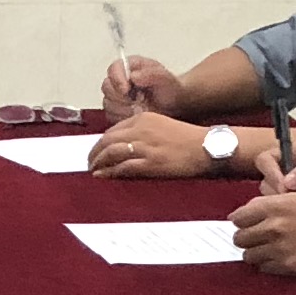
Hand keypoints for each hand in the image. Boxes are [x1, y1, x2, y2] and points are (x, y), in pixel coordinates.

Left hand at [88, 111, 252, 179]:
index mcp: (143, 118)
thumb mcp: (162, 126)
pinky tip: (102, 175)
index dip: (102, 141)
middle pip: (107, 140)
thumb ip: (143, 131)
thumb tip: (127, 144)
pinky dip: (109, 172)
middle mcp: (140, 130)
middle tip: (89, 161)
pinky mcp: (149, 163)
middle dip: (94, 152)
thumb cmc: (188, 138)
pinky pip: (122, 167)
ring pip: (110, 153)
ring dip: (98, 162)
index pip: (113, 129)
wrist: (206, 147)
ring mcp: (144, 147)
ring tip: (93, 170)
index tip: (98, 150)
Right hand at [103, 53, 187, 114]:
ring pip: (107, 103)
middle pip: (107, 87)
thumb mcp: (165, 77)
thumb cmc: (169, 88)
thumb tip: (133, 76)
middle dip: (121, 97)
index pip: (114, 69)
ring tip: (141, 108)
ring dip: (124, 109)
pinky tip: (136, 115)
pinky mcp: (116, 111)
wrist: (173, 104)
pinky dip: (123, 118)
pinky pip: (111, 116)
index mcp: (129, 66)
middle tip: (138, 101)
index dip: (117, 79)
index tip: (126, 89)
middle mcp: (120, 79)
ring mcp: (116, 96)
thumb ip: (151, 74)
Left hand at [231, 189, 295, 275]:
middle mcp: (273, 226)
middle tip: (255, 238)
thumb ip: (268, 204)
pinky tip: (277, 257)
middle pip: (239, 237)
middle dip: (245, 238)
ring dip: (254, 252)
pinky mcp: (286, 266)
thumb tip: (243, 213)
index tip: (245, 224)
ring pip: (248, 255)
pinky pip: (263, 267)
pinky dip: (267, 264)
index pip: (238, 217)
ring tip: (266, 249)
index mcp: (275, 206)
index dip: (240, 221)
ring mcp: (279, 248)